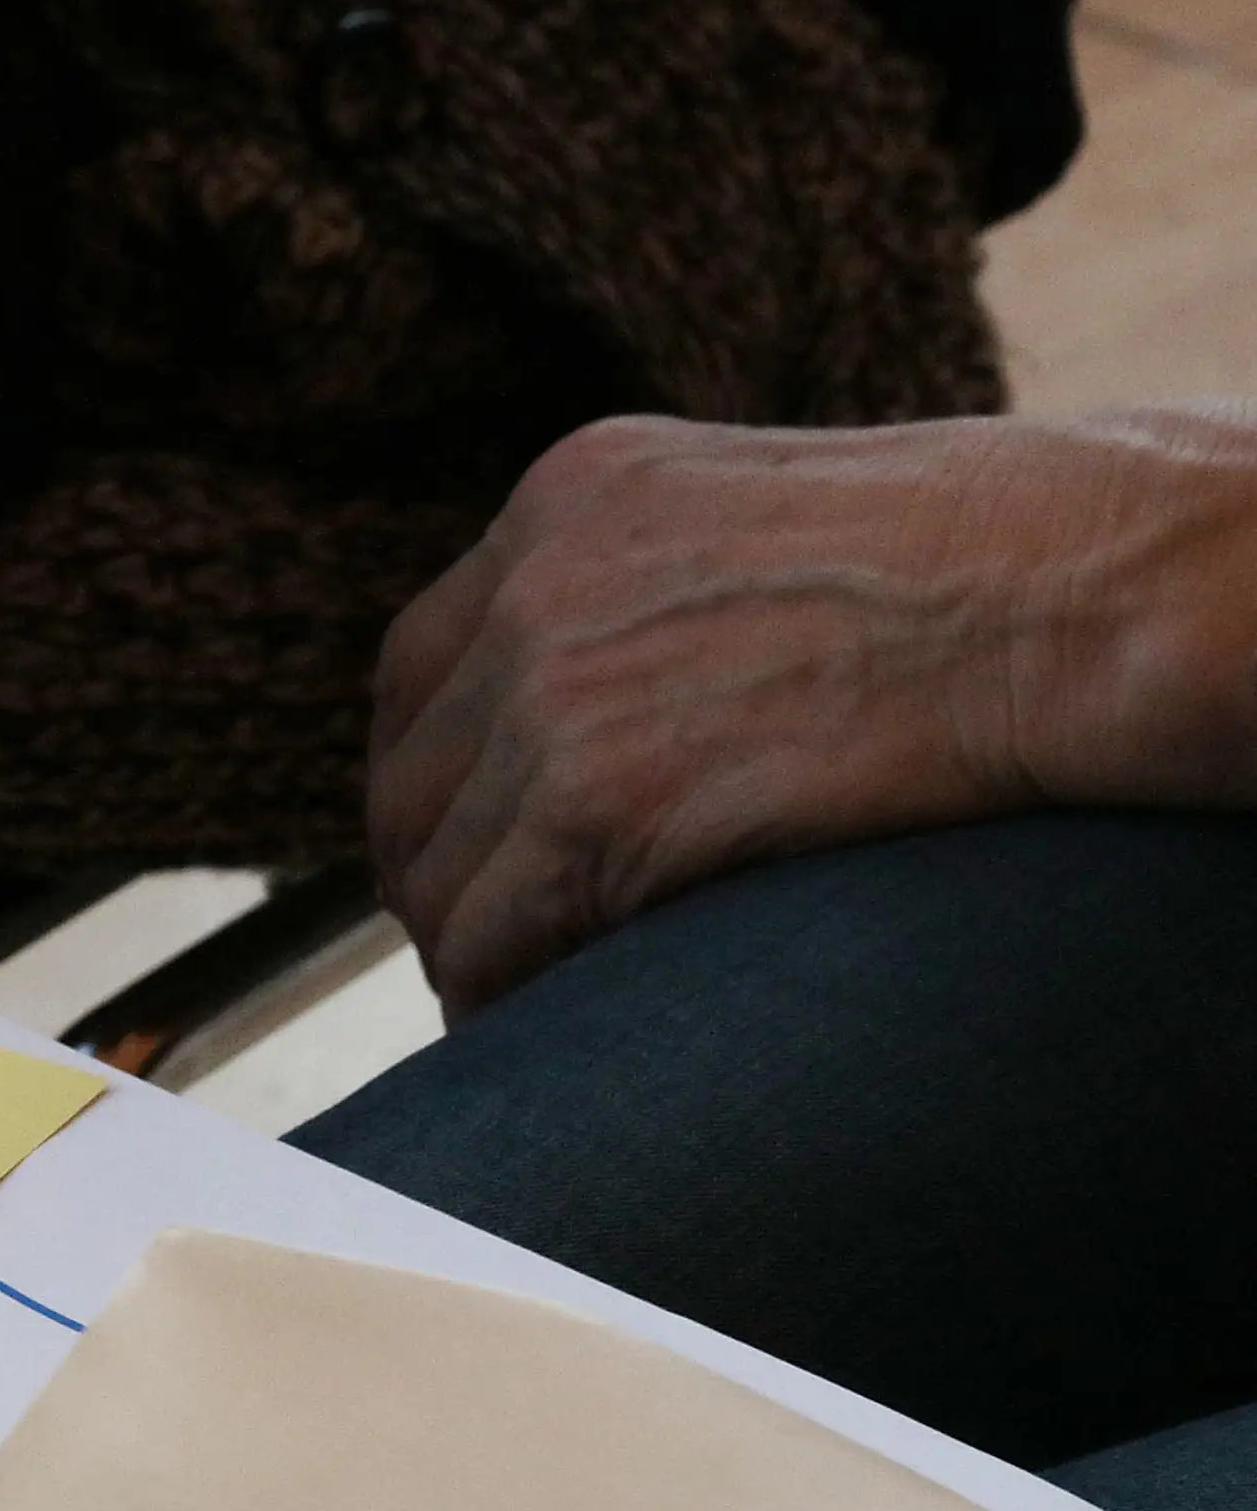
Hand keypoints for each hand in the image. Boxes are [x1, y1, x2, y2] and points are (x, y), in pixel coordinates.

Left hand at [370, 407, 1256, 1011]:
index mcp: (574, 493)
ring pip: (437, 873)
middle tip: (500, 942)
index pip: (423, 667)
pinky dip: (507, 993)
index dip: (440, 776)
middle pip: (408, 777)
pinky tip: (554, 1016)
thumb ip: (665, 591)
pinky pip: (493, 939)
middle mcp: (537, 578)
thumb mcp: (779, 523)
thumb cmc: (1007, 562)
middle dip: (446, 872)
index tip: (476, 846)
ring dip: (478, 945)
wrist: (1101, 591)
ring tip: (537, 990)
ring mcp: (556, 686)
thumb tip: (610, 710)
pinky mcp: (601, 799)